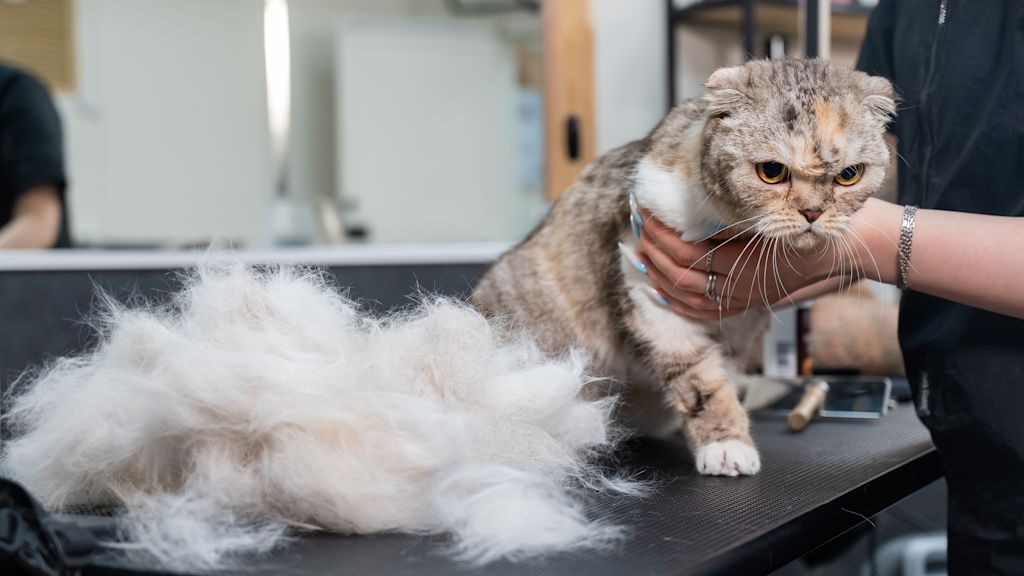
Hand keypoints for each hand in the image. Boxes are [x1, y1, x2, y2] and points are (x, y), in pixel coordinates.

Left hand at [635, 209, 838, 319]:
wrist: (836, 252)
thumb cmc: (802, 225)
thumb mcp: (767, 218)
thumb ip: (728, 224)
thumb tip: (684, 222)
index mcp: (745, 263)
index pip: (689, 252)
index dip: (662, 235)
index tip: (646, 213)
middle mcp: (741, 288)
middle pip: (682, 275)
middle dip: (653, 251)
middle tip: (637, 227)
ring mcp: (742, 301)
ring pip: (687, 296)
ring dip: (657, 275)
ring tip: (638, 255)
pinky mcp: (743, 306)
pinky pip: (702, 312)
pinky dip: (675, 303)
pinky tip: (656, 290)